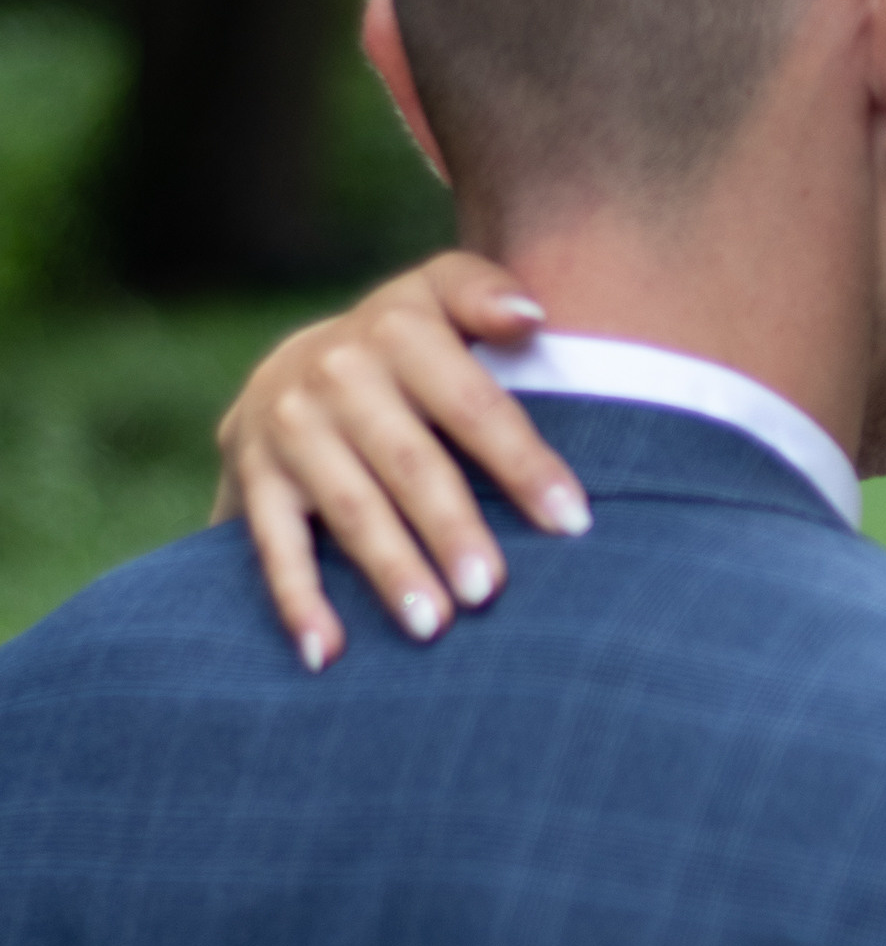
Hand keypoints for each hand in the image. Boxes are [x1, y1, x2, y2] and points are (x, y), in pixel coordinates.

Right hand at [212, 253, 590, 667]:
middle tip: (491, 589)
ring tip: (434, 626)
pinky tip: (326, 652)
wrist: (295, 361)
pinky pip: (274, 546)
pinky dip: (297, 601)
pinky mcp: (252, 476)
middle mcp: (337, 374)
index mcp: (399, 330)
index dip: (523, 463)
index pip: (474, 404)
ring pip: (348, 506)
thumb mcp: (439, 294)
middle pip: (410, 462)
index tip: (572, 521)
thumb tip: (531, 316)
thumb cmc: (407, 343)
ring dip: (390, 568)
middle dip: (452, 528)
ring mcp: (289, 427)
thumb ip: (483, 293)